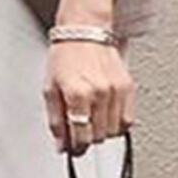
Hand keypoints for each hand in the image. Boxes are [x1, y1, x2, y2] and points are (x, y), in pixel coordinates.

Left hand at [42, 39, 134, 155]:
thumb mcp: (50, 87)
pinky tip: (106, 114)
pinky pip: (128, 120)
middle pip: (98, 137)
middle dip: (87, 137)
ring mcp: (116, 90)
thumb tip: (61, 145)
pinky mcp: (128, 87)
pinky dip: (117, 123)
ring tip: (92, 116)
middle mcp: (99, 93)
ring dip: (102, 130)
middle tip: (80, 127)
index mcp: (77, 93)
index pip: (81, 137)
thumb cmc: (65, 54)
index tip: (73, 147)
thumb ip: (56, 120)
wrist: (84, 30)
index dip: (75, 147)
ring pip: (114, 132)